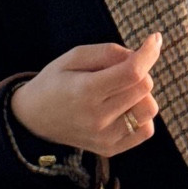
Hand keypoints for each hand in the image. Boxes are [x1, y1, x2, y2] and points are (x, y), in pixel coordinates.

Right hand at [9, 33, 160, 158]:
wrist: (34, 119)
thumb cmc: (56, 81)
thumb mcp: (74, 56)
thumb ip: (108, 52)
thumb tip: (141, 55)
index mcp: (86, 91)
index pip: (132, 72)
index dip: (148, 53)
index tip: (154, 39)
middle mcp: (97, 118)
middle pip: (144, 87)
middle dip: (139, 71)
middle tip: (118, 70)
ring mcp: (105, 137)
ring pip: (149, 109)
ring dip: (141, 95)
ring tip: (120, 91)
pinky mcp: (110, 149)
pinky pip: (146, 130)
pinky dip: (141, 115)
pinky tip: (122, 109)